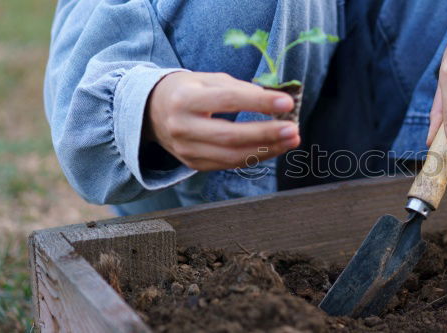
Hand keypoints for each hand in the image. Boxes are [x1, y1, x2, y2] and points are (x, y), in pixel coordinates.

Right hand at [145, 72, 300, 170]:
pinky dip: (254, 157)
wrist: (152, 111)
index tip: (287, 102)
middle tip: (294, 129)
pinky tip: (274, 148)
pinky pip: (229, 164)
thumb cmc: (189, 90)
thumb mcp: (209, 79)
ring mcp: (185, 150)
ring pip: (232, 156)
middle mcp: (182, 126)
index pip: (228, 100)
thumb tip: (278, 101)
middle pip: (230, 136)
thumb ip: (241, 89)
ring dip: (266, 150)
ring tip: (291, 140)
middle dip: (266, 134)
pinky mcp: (193, 164)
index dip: (259, 102)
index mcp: (185, 98)